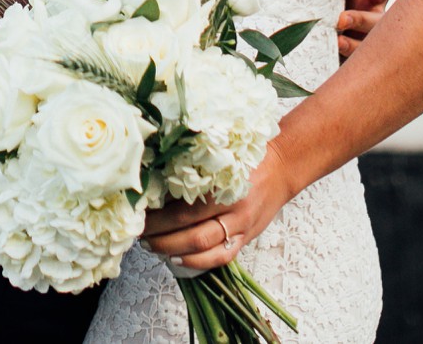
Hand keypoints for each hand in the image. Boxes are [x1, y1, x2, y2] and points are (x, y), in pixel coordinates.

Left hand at [141, 149, 295, 272]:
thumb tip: (156, 183)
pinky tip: (179, 259)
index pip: (183, 209)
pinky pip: (221, 258)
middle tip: (141, 234)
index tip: (140, 215)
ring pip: (204, 248)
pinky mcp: (246, 238)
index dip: (158, 217)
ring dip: (174, 251)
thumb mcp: (220, 158)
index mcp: (224, 185)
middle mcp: (234, 209)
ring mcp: (241, 227)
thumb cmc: (247, 159)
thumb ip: (196, 172)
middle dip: (161, 237)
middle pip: (191, 232)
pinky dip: (198, 263)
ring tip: (154, 248)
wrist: (282, 168)